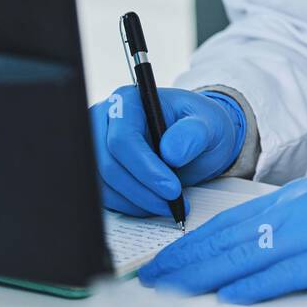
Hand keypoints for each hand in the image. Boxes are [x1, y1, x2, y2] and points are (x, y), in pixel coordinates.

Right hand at [89, 86, 245, 216]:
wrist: (195, 138)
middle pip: (108, 164)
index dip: (145, 168)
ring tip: (168, 204)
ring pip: (104, 184)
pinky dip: (130, 205)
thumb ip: (193, 135)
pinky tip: (154, 203)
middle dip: (141, 190)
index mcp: (129, 102)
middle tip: (172, 203)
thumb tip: (171, 153)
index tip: (172, 189)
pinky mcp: (100, 169)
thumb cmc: (198, 126)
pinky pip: (105, 195)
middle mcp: (106, 121)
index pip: (123, 139)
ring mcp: (99, 146)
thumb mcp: (208, 124)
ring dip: (136, 202)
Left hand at [137, 153, 306, 302]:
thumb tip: (266, 249)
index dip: (190, 244)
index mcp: (296, 198)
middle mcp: (298, 209)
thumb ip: (300, 223)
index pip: (229, 222)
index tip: (162, 264)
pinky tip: (228, 299)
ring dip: (202, 276)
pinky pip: (287, 272)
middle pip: (227, 238)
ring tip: (169, 294)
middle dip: (182, 262)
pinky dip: (253, 286)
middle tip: (146, 282)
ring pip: (246, 255)